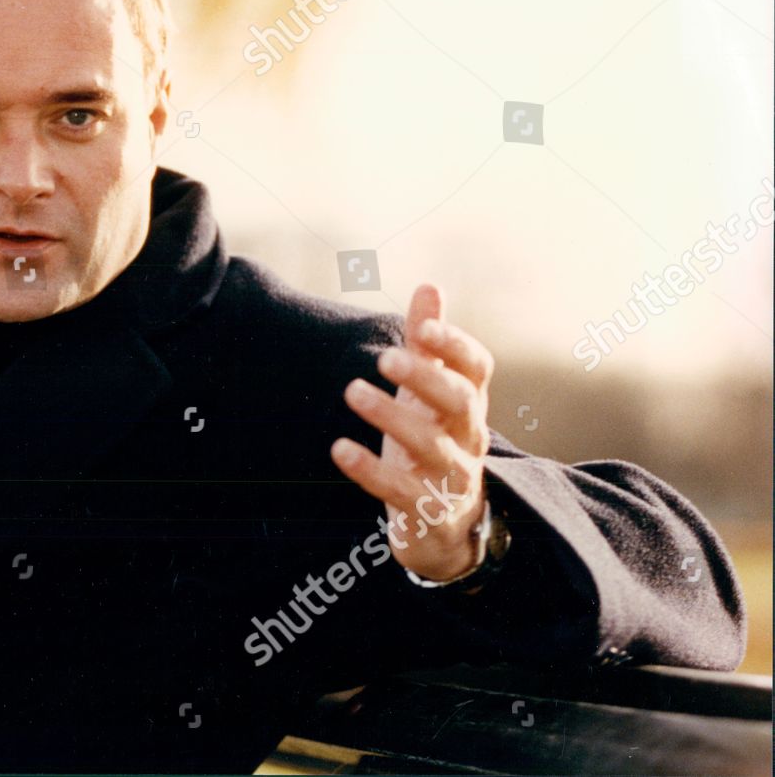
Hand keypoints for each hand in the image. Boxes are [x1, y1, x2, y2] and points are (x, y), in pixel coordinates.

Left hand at [331, 283, 491, 581]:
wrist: (447, 530)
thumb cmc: (434, 444)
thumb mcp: (430, 395)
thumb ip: (428, 345)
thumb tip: (430, 285)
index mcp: (468, 404)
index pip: (477, 368)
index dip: (455, 346)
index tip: (424, 327)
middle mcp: (468, 437)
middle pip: (461, 402)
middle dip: (426, 378)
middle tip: (385, 358)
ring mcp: (452, 477)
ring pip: (432, 445)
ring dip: (392, 417)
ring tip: (353, 391)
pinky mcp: (427, 512)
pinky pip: (400, 490)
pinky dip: (370, 470)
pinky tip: (339, 449)